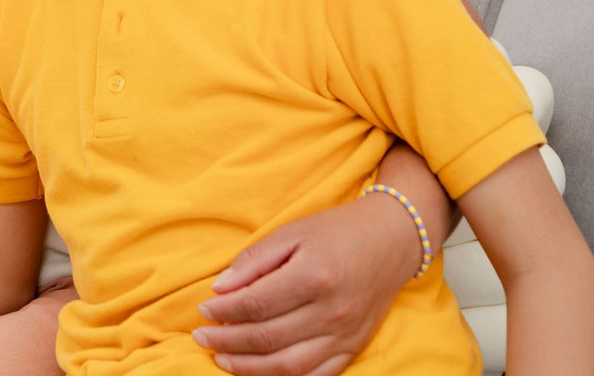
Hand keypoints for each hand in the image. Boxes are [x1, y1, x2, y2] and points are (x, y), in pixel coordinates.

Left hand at [191, 194, 418, 374]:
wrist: (391, 240)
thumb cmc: (337, 231)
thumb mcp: (292, 232)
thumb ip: (254, 261)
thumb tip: (220, 288)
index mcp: (313, 276)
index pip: (255, 305)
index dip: (224, 312)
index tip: (203, 309)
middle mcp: (332, 311)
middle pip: (268, 338)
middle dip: (227, 342)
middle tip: (202, 337)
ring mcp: (346, 335)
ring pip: (288, 365)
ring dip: (249, 367)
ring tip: (221, 360)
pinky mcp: (355, 348)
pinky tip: (260, 372)